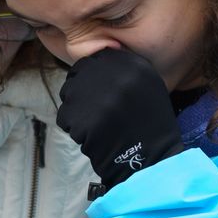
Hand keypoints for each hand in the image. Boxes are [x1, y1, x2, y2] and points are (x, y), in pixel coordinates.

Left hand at [55, 48, 182, 193]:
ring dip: (78, 111)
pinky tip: (95, 137)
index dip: (92, 78)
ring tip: (100, 125)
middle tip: (99, 113)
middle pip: (77, 76)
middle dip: (82, 94)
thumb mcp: (146, 84)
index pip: (93, 60)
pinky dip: (76, 129)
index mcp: (131, 63)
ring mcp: (97, 97)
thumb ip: (121, 67)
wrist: (152, 161)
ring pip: (68, 96)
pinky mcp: (83, 119)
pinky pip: (66, 118)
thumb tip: (94, 55)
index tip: (102, 95)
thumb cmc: (149, 125)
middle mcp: (114, 75)